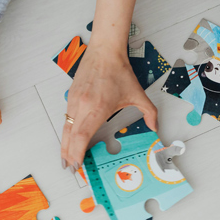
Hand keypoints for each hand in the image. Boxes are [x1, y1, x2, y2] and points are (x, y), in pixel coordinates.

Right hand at [61, 44, 158, 168]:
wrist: (105, 51)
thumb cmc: (119, 71)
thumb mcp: (138, 94)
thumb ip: (149, 113)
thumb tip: (155, 127)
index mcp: (97, 108)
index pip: (82, 136)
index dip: (77, 153)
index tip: (77, 165)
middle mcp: (82, 106)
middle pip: (70, 137)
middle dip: (68, 155)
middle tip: (70, 169)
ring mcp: (74, 100)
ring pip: (65, 128)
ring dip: (65, 145)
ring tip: (66, 159)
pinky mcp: (71, 95)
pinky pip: (66, 118)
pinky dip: (66, 132)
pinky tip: (69, 139)